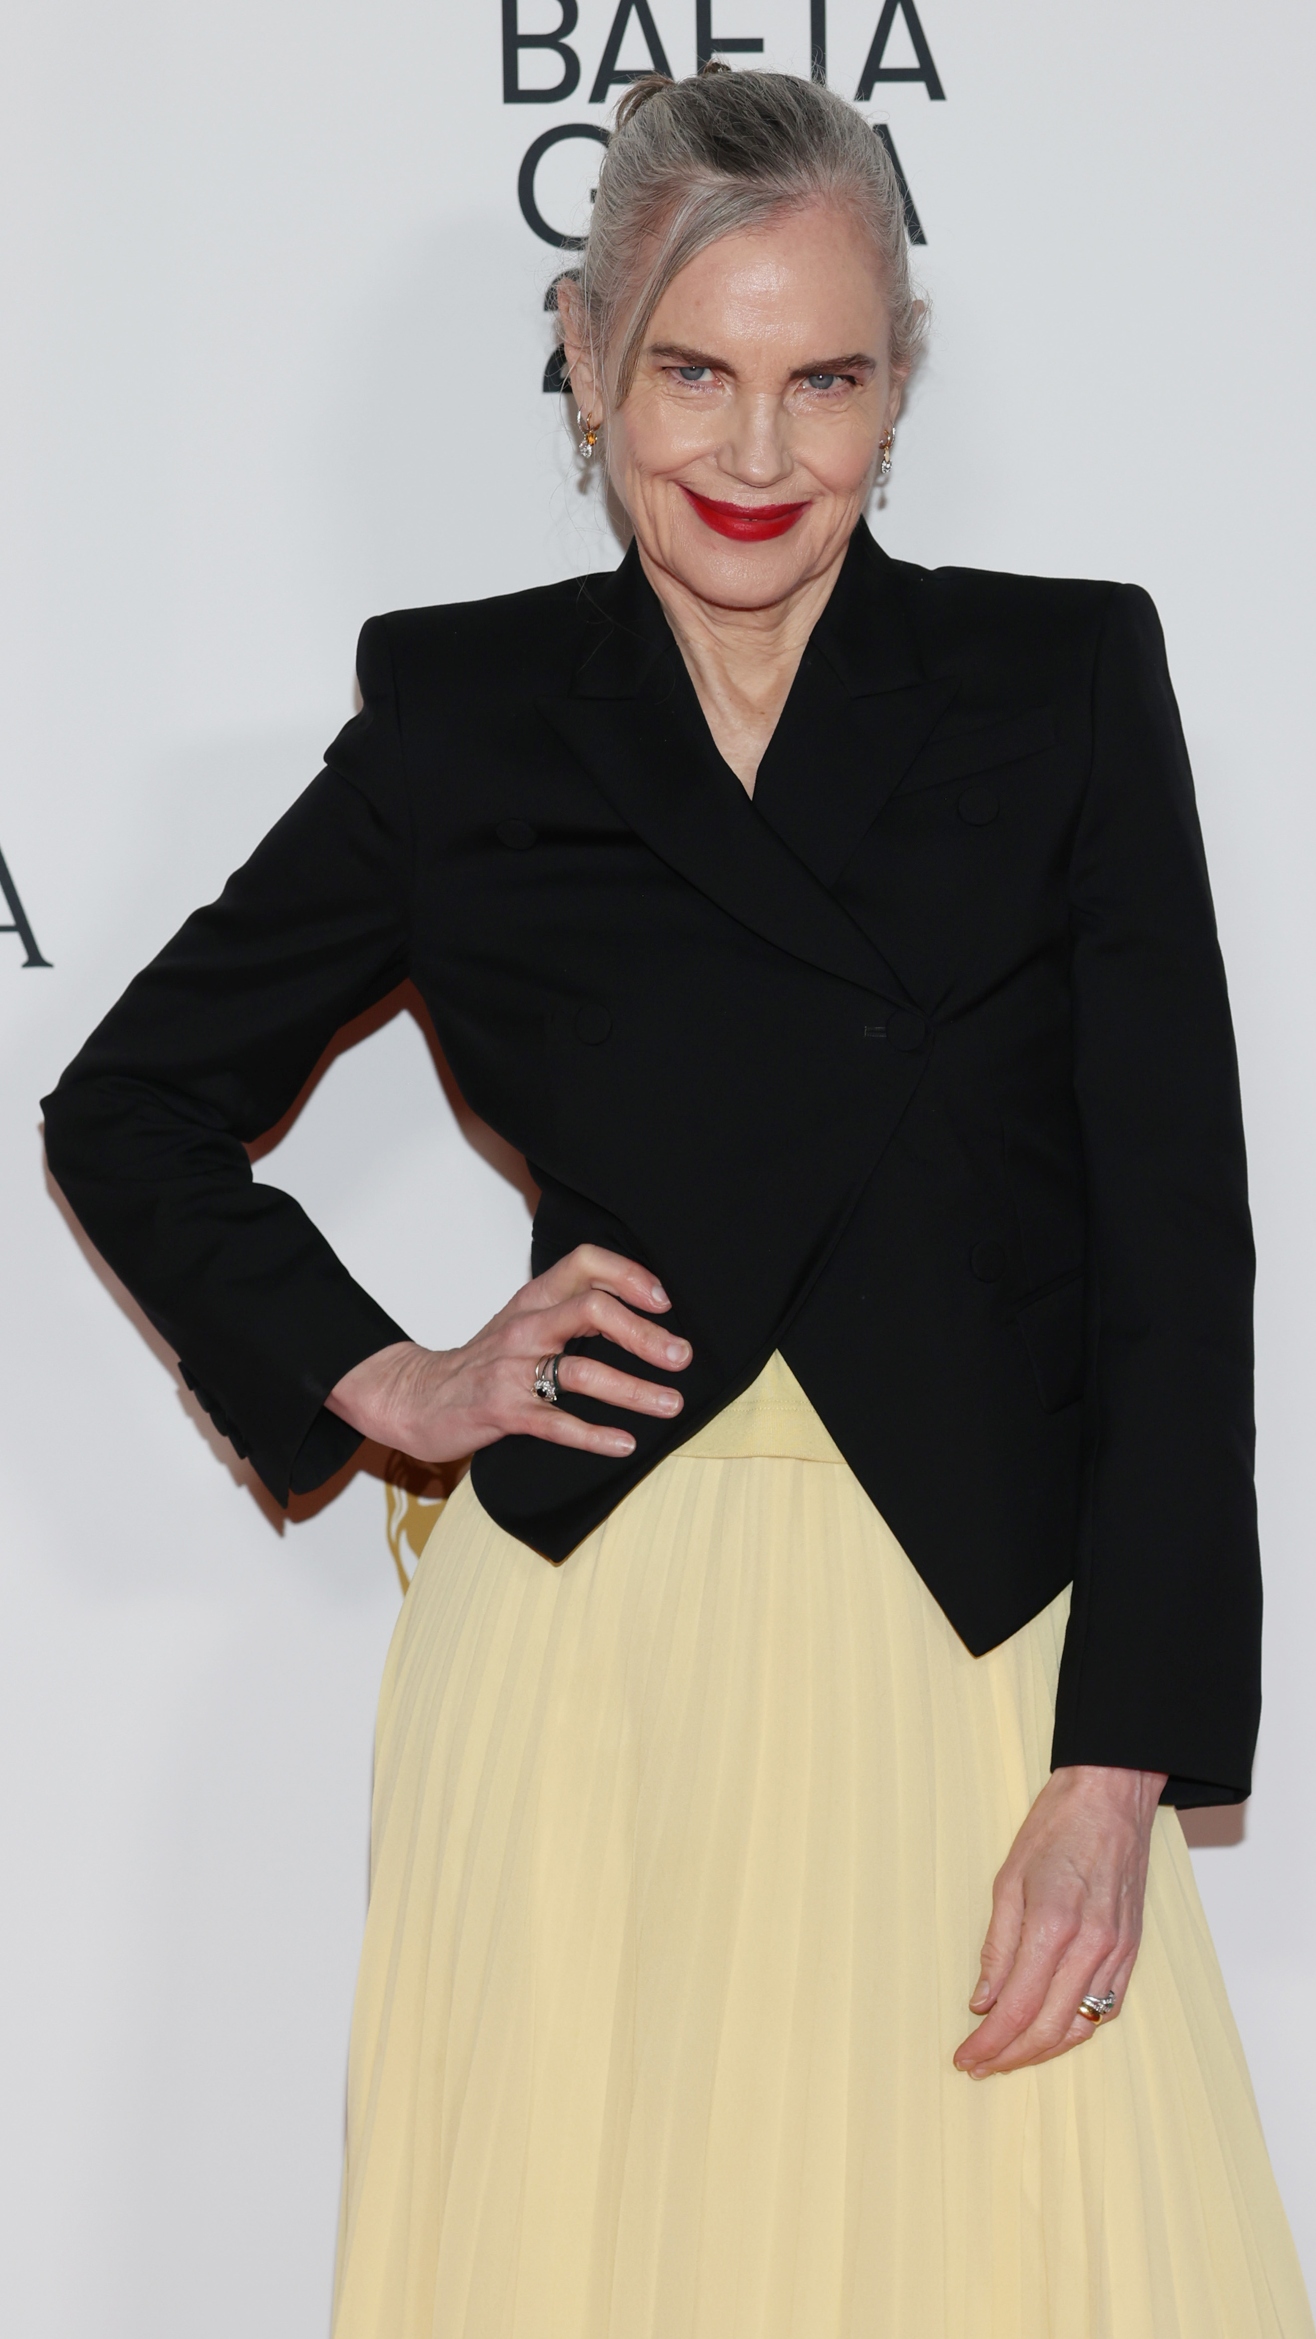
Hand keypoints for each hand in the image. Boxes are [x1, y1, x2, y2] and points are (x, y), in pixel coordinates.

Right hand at [325, 1244, 690, 1466]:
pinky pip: (556, 1422)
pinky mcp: (502, 1411)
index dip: (629, 1275)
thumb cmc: (481, 1362)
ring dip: (634, 1389)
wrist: (414, 1396)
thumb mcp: (523, 1322)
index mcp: (533, 1299)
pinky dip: (594, 1435)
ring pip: (582, 1370)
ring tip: (671, 1405)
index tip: (663, 1302)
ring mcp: (512, 1369)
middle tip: (681, 1358)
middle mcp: (525, 1327)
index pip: (585, 1263)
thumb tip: (641, 1312)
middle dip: (645, 1335)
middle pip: (593, 1310)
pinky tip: (625, 1443)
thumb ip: (569, 1311)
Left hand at [952, 1762, 1166, 2078]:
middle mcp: (1091, 1947)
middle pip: (1050, 2028)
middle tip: (980, 2065)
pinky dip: (1078, 2029)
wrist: (1112, 1796)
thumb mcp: (1008, 1878)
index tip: (965, 2057)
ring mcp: (1117, 1952)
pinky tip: (1054, 2032)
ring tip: (1009, 2056)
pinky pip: (1107, 2007)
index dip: (989, 2042)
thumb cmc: (1058, 1826)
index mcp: (1053, 1925)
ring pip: (1082, 2026)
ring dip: (1044, 2049)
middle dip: (1011, 2056)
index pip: (1017, 2007)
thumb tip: (982, 2001)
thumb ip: (998, 1947)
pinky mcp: (1132, 1950)